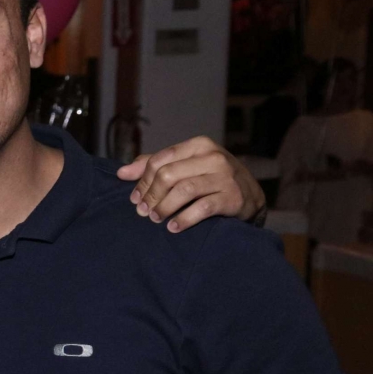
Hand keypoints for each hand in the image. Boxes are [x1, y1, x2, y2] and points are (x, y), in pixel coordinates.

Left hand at [117, 136, 264, 231]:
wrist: (251, 196)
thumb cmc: (211, 179)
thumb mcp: (187, 166)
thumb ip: (155, 166)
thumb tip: (122, 173)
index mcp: (199, 145)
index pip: (159, 160)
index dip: (142, 181)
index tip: (135, 198)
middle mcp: (214, 157)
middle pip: (168, 175)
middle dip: (151, 196)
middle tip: (143, 212)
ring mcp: (225, 176)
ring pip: (183, 190)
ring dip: (164, 208)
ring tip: (156, 219)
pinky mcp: (233, 197)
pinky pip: (202, 208)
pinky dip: (184, 219)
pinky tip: (173, 227)